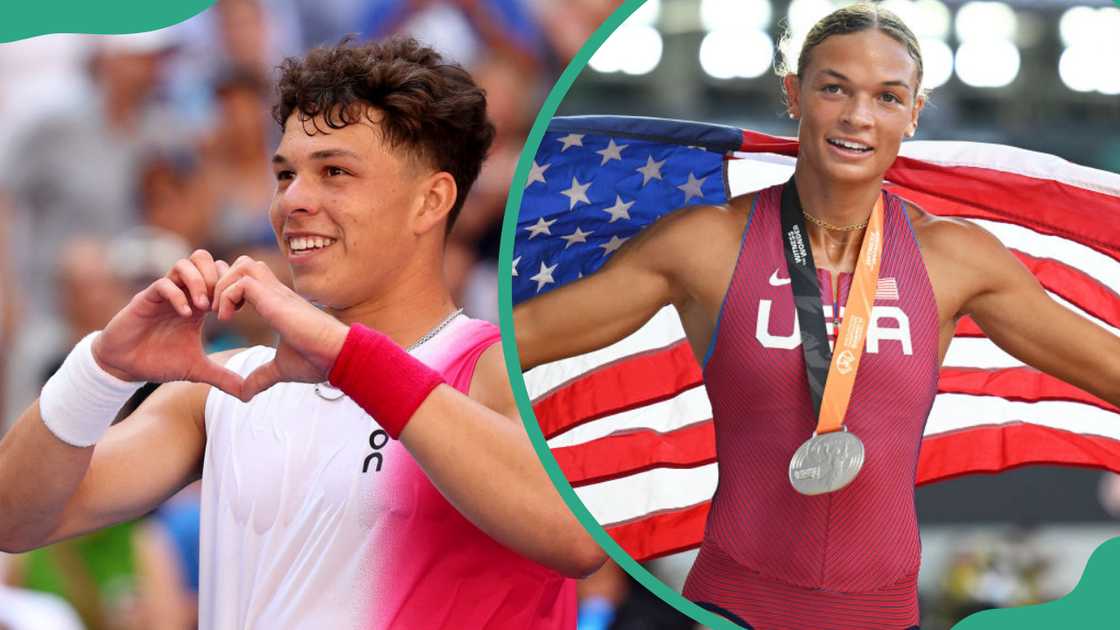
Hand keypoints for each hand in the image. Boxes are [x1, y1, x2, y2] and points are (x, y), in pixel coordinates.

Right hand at [92, 250, 243, 396]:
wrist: (124, 367)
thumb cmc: (159, 362)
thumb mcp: (197, 370)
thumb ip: (223, 377)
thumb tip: (247, 394)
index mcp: (198, 303)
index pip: (220, 274)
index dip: (232, 287)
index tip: (237, 310)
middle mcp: (182, 293)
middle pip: (204, 259)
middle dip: (217, 277)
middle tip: (221, 305)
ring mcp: (163, 294)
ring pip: (184, 264)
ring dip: (199, 282)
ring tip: (205, 308)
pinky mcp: (145, 300)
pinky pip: (163, 284)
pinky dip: (178, 296)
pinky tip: (186, 315)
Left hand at [212, 256, 348, 400]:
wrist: (337, 356)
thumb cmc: (317, 360)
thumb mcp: (281, 369)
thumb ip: (261, 377)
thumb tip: (245, 395)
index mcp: (278, 303)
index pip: (249, 279)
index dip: (230, 291)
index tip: (223, 317)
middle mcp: (277, 293)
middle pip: (244, 263)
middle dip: (223, 281)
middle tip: (216, 309)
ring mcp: (277, 293)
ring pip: (242, 264)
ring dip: (224, 285)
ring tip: (219, 312)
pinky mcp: (276, 299)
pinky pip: (243, 282)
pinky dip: (227, 296)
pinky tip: (226, 318)